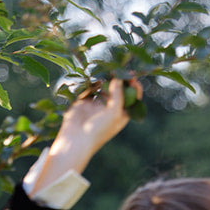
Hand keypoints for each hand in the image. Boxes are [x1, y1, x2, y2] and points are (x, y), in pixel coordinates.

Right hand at [26, 77, 140, 193]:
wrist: (75, 139)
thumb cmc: (98, 130)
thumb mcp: (113, 113)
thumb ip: (118, 95)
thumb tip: (119, 78)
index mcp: (121, 115)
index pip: (132, 99)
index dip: (134, 87)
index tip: (133, 76)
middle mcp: (110, 109)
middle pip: (119, 90)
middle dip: (120, 80)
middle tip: (121, 69)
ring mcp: (97, 105)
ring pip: (104, 88)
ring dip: (107, 79)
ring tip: (109, 72)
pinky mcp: (84, 102)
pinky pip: (90, 88)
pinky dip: (93, 83)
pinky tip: (97, 82)